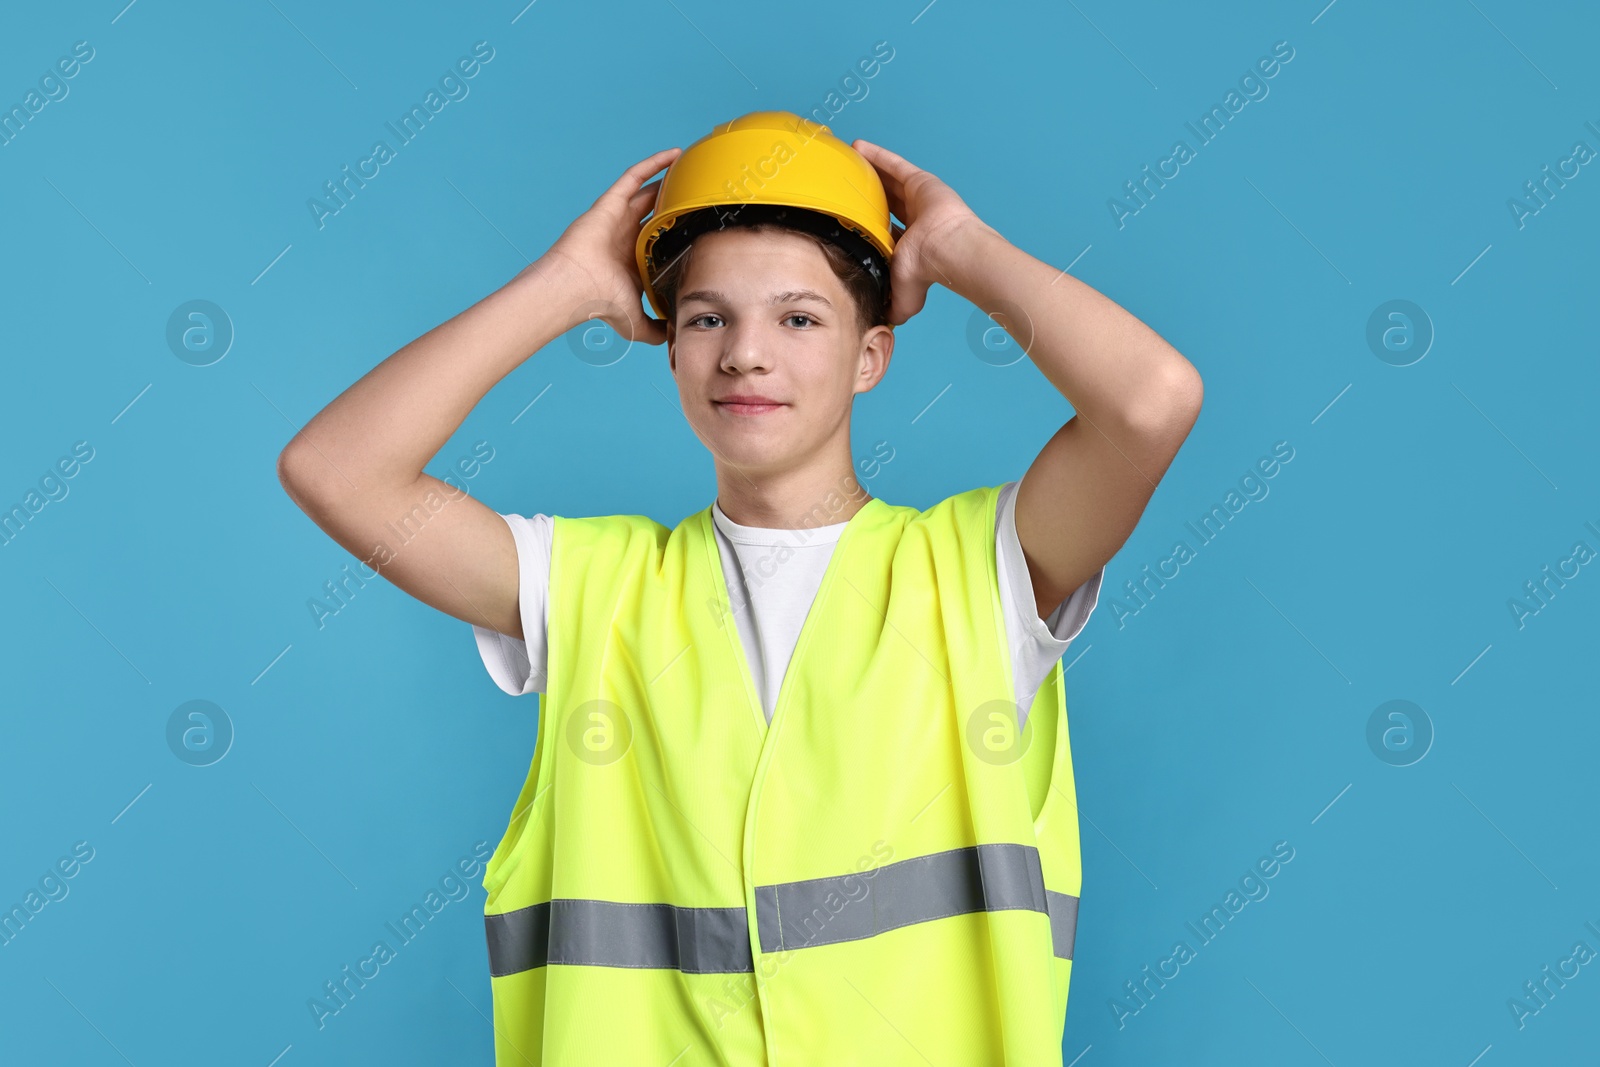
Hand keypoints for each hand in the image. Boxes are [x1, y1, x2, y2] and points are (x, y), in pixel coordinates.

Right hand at [535, 146, 682, 345]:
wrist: (574, 290)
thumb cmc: (599, 305)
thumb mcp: (636, 324)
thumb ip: (655, 330)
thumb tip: (672, 339)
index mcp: (632, 259)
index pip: (660, 240)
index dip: (678, 232)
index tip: (701, 226)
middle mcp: (626, 236)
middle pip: (656, 212)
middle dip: (675, 202)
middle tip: (699, 192)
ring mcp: (618, 218)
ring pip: (647, 191)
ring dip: (668, 178)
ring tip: (691, 167)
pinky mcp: (610, 203)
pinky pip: (634, 177)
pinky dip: (653, 164)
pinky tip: (673, 155)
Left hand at [852, 138, 987, 325]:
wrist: (948, 252)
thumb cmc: (928, 273)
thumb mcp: (903, 296)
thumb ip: (890, 306)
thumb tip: (881, 326)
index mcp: (910, 243)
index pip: (884, 229)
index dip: (867, 222)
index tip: (849, 218)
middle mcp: (915, 218)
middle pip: (884, 200)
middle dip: (867, 193)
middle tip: (845, 185)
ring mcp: (918, 198)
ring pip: (887, 180)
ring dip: (869, 172)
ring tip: (847, 163)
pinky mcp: (920, 181)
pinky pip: (893, 165)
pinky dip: (876, 156)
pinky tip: (857, 148)